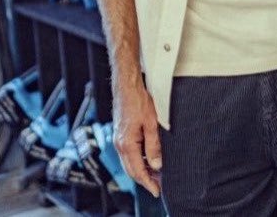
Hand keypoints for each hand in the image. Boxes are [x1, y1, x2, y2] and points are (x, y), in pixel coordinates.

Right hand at [113, 78, 162, 197]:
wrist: (126, 85)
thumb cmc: (138, 100)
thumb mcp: (151, 123)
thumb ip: (153, 146)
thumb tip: (157, 165)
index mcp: (127, 144)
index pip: (138, 171)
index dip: (148, 182)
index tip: (157, 191)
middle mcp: (120, 144)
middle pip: (131, 170)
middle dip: (145, 180)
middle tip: (158, 186)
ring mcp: (118, 139)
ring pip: (129, 163)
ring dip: (141, 170)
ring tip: (156, 174)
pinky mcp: (120, 133)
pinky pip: (128, 154)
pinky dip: (137, 160)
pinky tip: (147, 158)